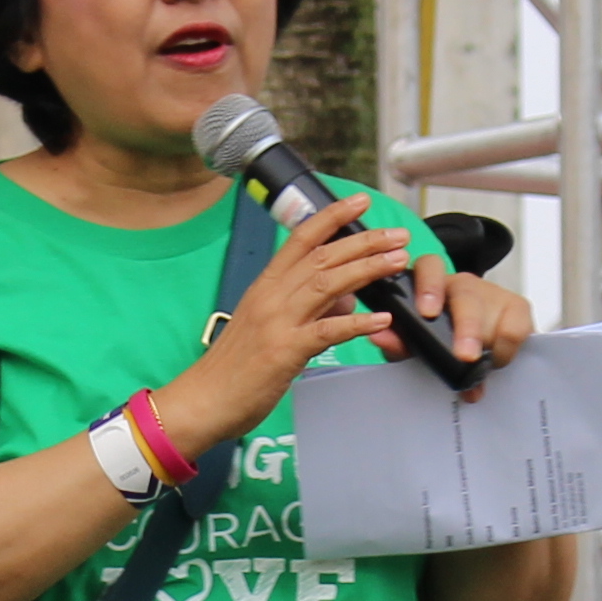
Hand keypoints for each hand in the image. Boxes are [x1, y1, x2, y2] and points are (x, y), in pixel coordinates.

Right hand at [166, 193, 409, 444]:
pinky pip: (327, 331)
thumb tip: (345, 301)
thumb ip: (307, 308)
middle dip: (365, 241)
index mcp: (266, 285)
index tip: (360, 201)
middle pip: (323, 256)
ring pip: (328, 284)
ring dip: (367, 269)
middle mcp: (271, 296)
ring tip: (397, 261)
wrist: (203, 399)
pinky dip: (357, 323)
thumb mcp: (270, 327)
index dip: (332, 216)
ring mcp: (277, 322)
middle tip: (398, 234)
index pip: (302, 238)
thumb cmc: (235, 367)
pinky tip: (381, 318)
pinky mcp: (284, 351)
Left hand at [403, 263, 534, 400]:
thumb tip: (378, 335)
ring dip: (490, 343)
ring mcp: (492, 294)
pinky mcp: (517, 309)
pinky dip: (508, 349)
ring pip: (496, 312)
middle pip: (467, 296)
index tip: (427, 312)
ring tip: (485, 368)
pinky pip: (517, 327)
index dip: (429, 287)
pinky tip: (499, 361)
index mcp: (431, 286)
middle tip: (466, 356)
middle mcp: (462, 285)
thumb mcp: (412, 345)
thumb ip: (397, 342)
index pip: (429, 268)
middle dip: (467, 327)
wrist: (471, 352)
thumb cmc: (435, 342)